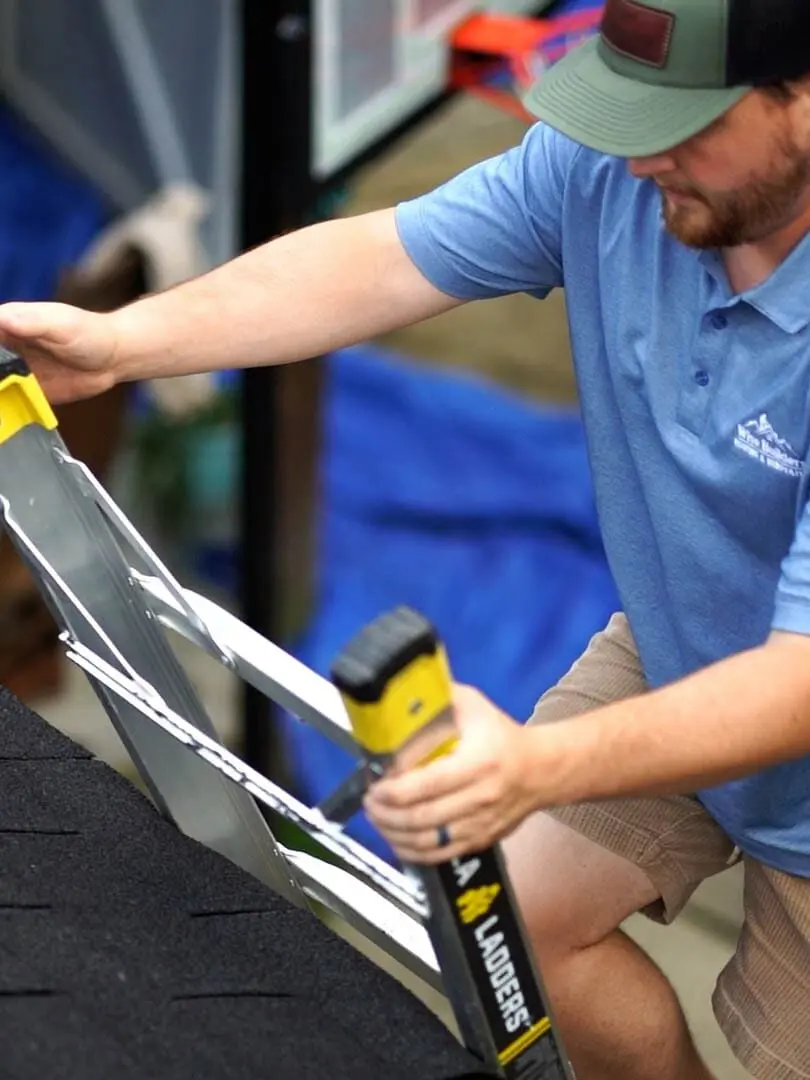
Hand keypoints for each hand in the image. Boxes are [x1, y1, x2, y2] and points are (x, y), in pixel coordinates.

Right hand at [0, 301, 119, 402]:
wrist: (114, 358)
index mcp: (7, 324)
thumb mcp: (61, 324)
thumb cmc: (90, 333)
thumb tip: (3, 319)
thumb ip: (32, 322)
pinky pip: (8, 402)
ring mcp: (15, 371)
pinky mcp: (27, 392)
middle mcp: (6, 347)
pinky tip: (3, 417)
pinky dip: (3, 410)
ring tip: (0, 402)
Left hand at [364, 684, 541, 863]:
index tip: (375, 786)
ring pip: (428, 842)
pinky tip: (396, 840)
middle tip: (369, 803)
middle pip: (422, 818)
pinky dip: (413, 852)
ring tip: (377, 819)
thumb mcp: (473, 706)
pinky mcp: (480, 841)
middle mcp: (480, 798)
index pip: (428, 784)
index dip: (394, 791)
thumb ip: (440, 699)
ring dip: (394, 834)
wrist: (542, 770)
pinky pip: (440, 855)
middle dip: (386, 814)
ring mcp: (481, 824)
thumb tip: (401, 695)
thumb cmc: (501, 735)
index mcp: (477, 762)